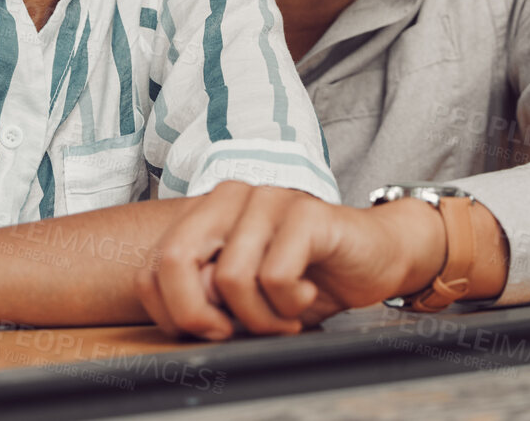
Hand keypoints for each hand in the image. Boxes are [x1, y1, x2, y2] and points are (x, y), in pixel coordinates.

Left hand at [134, 182, 446, 340]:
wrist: (376, 258)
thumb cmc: (307, 277)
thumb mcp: (244, 295)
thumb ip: (207, 293)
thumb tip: (192, 304)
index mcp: (206, 211)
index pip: (153, 265)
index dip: (170, 313)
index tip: (206, 331)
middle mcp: (231, 196)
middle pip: (175, 259)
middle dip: (197, 315)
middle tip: (232, 332)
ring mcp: (268, 199)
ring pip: (230, 278)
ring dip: (258, 318)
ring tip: (283, 316)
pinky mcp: (306, 214)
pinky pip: (276, 276)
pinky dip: (290, 305)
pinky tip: (306, 299)